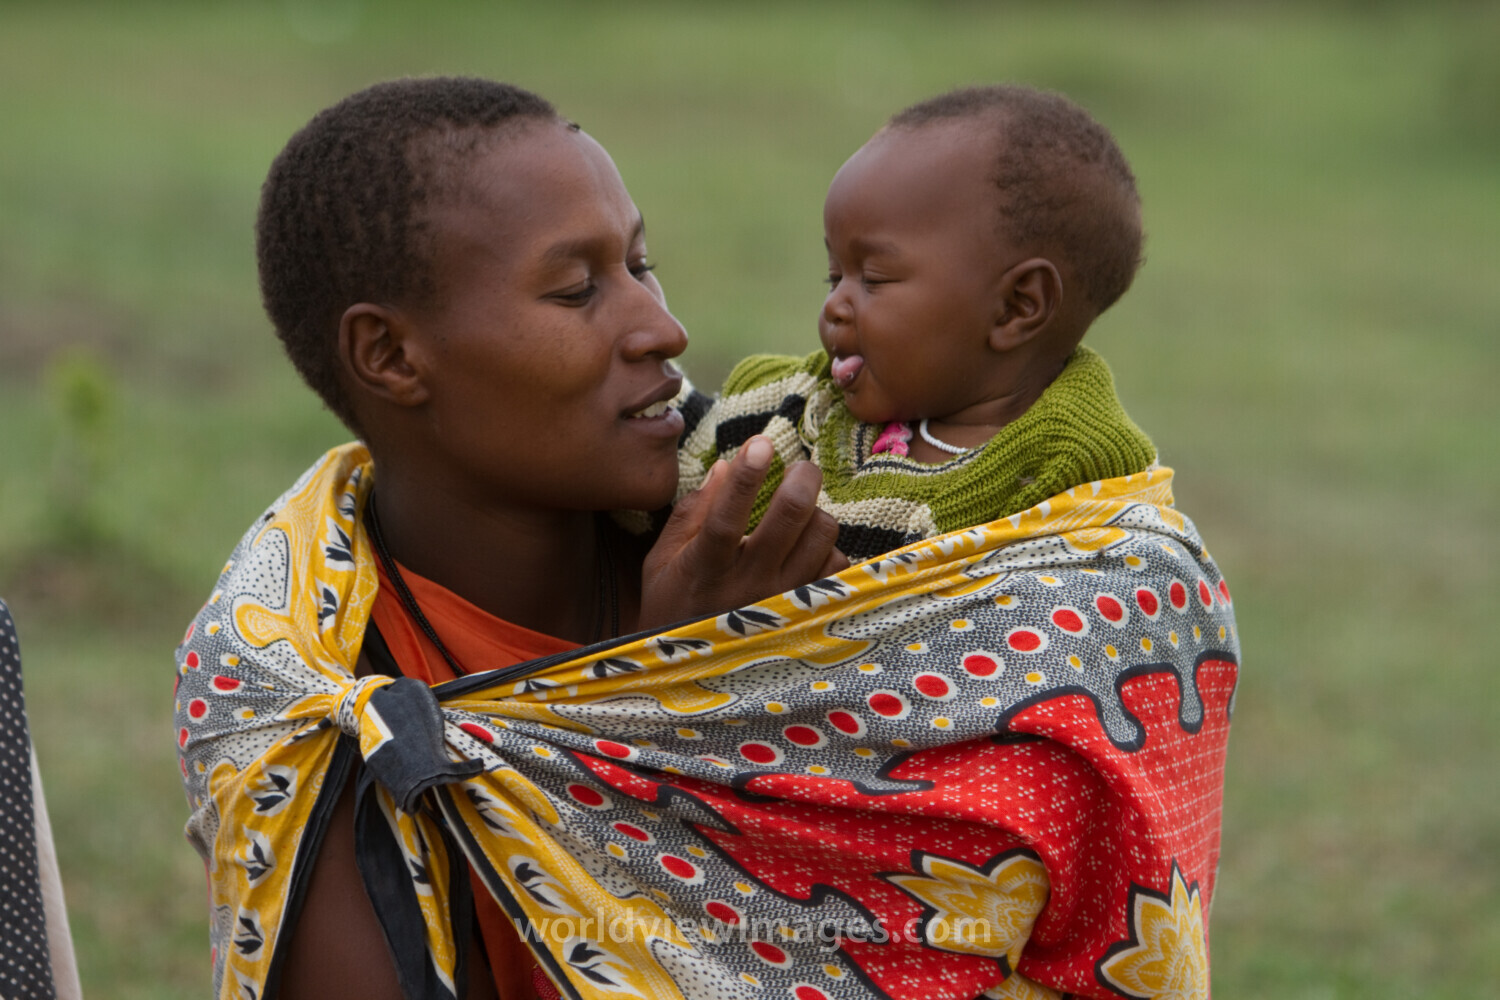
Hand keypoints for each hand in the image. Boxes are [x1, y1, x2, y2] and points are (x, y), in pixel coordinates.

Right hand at [639, 436, 848, 629]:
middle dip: (802, 478)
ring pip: (822, 534)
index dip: (745, 478)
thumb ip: (692, 512)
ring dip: (815, 514)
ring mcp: (783, 601)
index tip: (759, 443)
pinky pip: (837, 565)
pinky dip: (827, 549)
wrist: (691, 673)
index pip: (726, 517)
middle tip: (801, 468)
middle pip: (790, 517)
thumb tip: (726, 466)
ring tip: (800, 515)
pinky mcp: (808, 613)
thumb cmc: (673, 607)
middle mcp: (748, 585)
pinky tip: (808, 551)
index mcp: (704, 568)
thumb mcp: (662, 560)